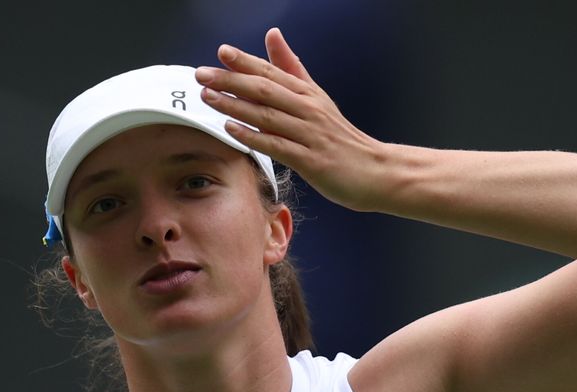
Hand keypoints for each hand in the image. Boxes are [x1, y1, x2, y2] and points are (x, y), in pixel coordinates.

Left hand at [195, 27, 389, 212]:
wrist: (375, 171)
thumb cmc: (340, 138)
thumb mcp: (317, 98)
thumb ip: (292, 68)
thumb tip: (272, 35)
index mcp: (307, 94)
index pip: (272, 72)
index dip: (246, 61)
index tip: (221, 52)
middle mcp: (308, 109)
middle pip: (265, 90)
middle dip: (231, 80)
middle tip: (202, 75)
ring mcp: (310, 134)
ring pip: (267, 116)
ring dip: (235, 105)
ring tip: (209, 97)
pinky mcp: (311, 160)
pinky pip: (277, 146)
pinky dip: (254, 137)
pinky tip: (232, 130)